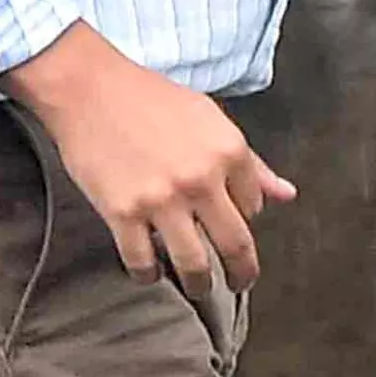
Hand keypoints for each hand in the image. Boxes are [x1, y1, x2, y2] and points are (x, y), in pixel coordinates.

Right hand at [3, 23, 293, 285]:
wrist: (88, 89)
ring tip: (197, 288)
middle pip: (235, 245)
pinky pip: (142, 261)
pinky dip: (148, 274)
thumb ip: (250, 164)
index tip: (232, 226)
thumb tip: (286, 195)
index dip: (243, 220)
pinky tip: (149, 272)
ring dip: (198, 284)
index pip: (252, 207)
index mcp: (229, 152)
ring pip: (194, 264)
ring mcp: (162, 199)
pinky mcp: (123, 212)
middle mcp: (202, 179)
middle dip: (242, 273)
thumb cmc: (150, 100)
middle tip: (239, 284)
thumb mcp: (211, 120)